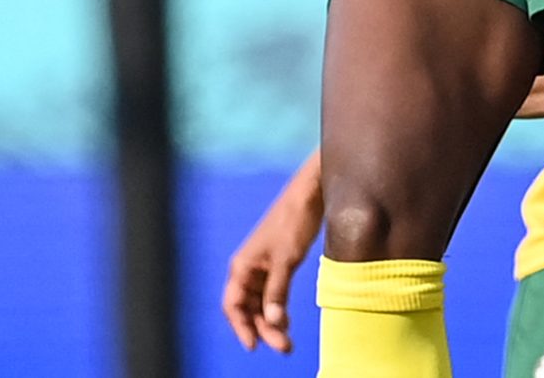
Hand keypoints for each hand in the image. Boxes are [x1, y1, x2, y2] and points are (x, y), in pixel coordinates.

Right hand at [222, 162, 323, 352]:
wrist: (310, 196)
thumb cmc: (293, 222)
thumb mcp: (286, 260)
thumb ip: (277, 292)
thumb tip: (273, 322)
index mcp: (242, 266)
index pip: (233, 306)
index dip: (241, 328)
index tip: (254, 346)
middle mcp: (247, 269)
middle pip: (248, 309)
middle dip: (263, 329)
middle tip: (284, 347)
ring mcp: (262, 268)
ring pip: (261, 305)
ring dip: (272, 323)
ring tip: (287, 341)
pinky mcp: (276, 266)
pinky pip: (272, 295)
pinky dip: (278, 309)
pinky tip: (287, 322)